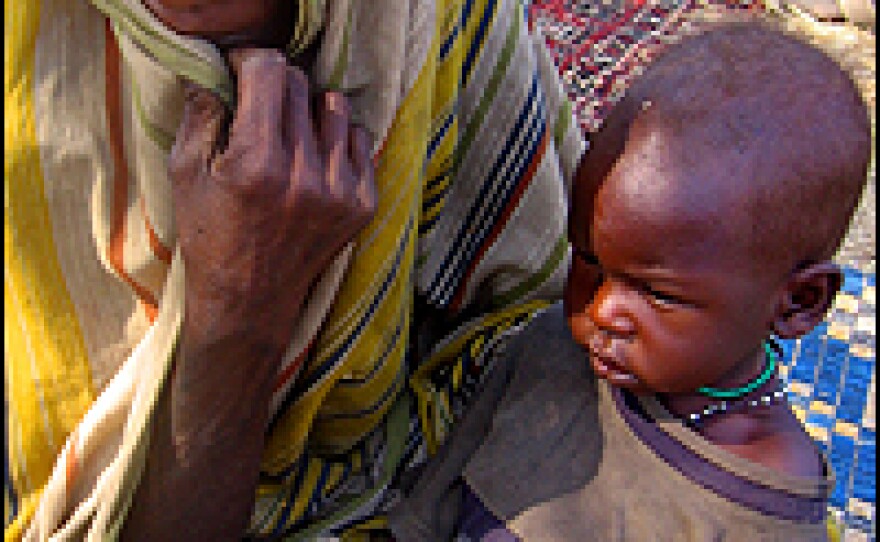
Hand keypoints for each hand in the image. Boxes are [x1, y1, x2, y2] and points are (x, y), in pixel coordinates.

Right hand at [169, 48, 376, 359]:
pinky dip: (336, 140)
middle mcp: (305, 174)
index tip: (240, 72)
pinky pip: (360, 140)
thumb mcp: (185, 174)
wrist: (250, 300)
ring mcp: (341, 191)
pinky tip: (313, 161)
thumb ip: (201, 114)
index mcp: (258, 163)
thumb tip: (218, 73)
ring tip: (289, 137)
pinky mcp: (363, 204)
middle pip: (300, 85)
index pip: (270, 71)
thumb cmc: (210, 236)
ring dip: (309, 111)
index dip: (250, 62)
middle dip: (274, 87)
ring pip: (335, 107)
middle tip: (258, 110)